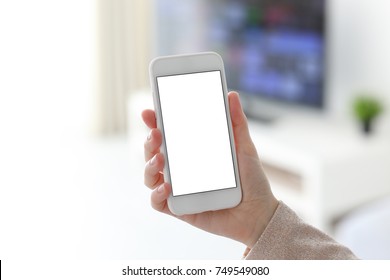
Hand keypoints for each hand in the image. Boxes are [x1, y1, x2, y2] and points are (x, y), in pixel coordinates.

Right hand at [141, 92, 277, 247]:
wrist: (259, 214)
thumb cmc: (251, 180)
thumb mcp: (244, 148)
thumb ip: (237, 123)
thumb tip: (231, 95)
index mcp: (193, 153)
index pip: (169, 135)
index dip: (155, 123)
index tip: (149, 111)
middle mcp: (182, 169)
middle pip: (154, 153)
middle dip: (149, 141)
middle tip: (156, 133)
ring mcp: (179, 189)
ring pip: (150, 175)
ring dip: (149, 165)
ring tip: (160, 159)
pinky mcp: (179, 209)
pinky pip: (158, 202)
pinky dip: (156, 194)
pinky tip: (166, 186)